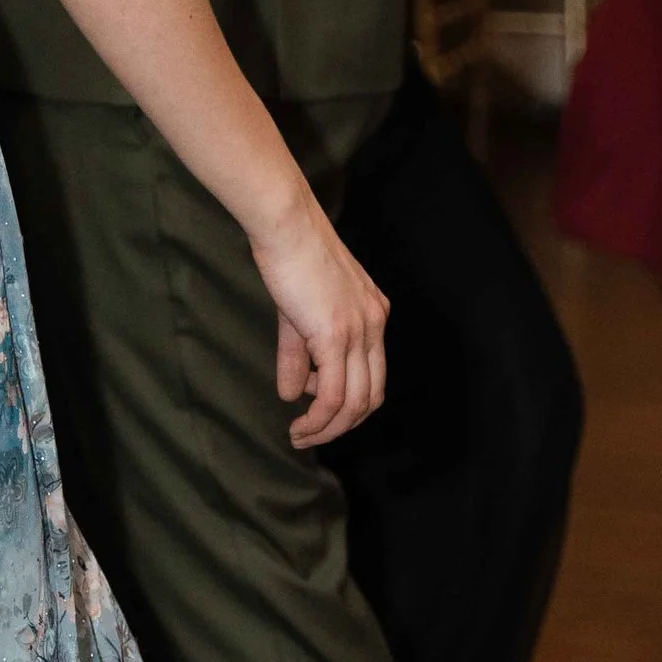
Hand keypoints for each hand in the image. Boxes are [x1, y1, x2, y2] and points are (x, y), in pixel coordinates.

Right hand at [248, 193, 389, 446]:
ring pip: (354, 402)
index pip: (375, 375)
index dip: (351, 404)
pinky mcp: (336, 334)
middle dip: (343, 426)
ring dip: (327, 429)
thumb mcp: (296, 313)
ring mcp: (359, 330)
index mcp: (373, 313)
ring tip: (300, 437)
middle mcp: (375, 324)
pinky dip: (318, 419)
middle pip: (372, 396)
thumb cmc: (289, 257)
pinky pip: (334, 394)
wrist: (286, 225)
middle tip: (310, 437)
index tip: (321, 417)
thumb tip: (293, 395)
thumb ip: (298, 356)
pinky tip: (298, 424)